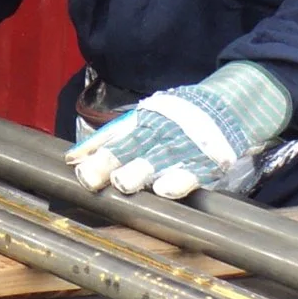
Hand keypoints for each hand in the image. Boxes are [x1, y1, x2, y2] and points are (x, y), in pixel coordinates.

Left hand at [63, 62, 291, 199]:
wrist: (228, 108)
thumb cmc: (173, 120)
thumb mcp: (139, 122)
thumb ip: (107, 141)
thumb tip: (70, 158)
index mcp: (141, 125)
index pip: (114, 140)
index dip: (96, 154)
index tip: (77, 167)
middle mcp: (159, 136)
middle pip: (131, 151)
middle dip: (109, 164)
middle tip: (89, 177)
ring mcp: (183, 149)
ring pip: (158, 162)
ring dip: (139, 173)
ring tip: (123, 183)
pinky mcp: (207, 164)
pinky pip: (193, 174)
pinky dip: (179, 181)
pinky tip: (165, 190)